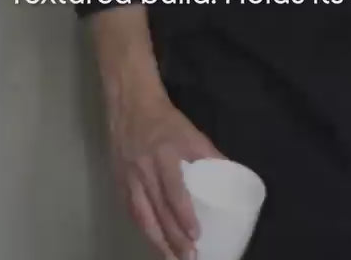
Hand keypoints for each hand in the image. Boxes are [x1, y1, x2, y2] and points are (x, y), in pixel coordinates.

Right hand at [107, 90, 225, 259]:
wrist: (130, 105)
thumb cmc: (165, 119)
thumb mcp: (191, 132)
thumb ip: (209, 154)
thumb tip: (231, 172)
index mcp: (164, 155)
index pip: (173, 191)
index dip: (183, 215)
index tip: (195, 235)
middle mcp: (144, 171)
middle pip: (158, 211)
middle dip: (172, 239)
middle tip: (187, 258)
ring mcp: (129, 179)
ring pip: (142, 217)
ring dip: (156, 242)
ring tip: (170, 259)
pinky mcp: (119, 183)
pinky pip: (132, 212)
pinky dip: (143, 230)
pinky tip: (153, 243)